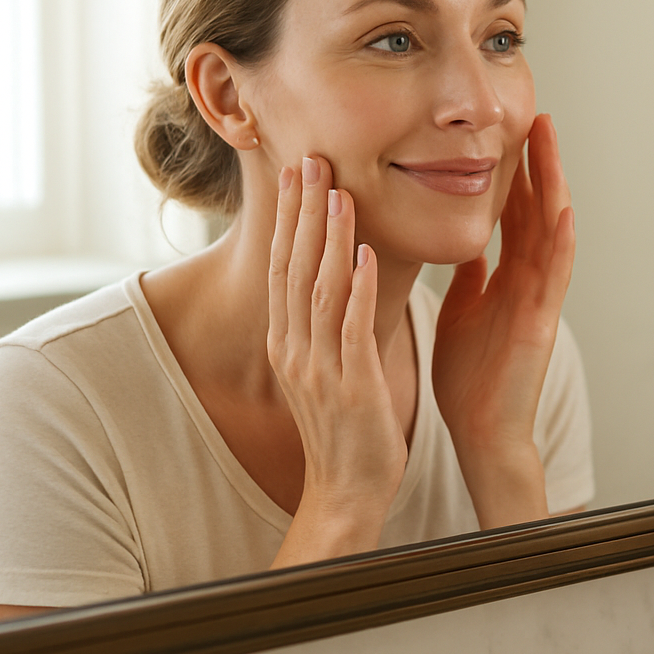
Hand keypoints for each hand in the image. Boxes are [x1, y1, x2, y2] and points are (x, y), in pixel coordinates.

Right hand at [267, 155, 406, 563]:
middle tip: (312, 160)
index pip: (286, 268)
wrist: (348, 493)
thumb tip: (334, 282)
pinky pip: (353, 329)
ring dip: (330, 239)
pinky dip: (359, 290)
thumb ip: (326, 327)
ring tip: (339, 193)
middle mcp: (296, 350)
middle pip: (295, 268)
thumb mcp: (326, 370)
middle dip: (303, 213)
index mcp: (290, 344)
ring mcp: (320, 369)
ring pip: (321, 291)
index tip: (298, 174)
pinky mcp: (351, 387)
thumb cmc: (347, 431)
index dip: (291, 219)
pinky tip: (367, 256)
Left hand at [432, 113, 575, 525]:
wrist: (480, 430)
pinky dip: (559, 240)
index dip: (515, 173)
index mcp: (508, 278)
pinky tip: (560, 207)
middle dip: (537, 164)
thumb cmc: (471, 379)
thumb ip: (470, 277)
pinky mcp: (542, 323)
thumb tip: (468, 243)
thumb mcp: (463, 312)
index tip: (510, 132)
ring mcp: (540, 300)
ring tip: (549, 141)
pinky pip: (554, 275)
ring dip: (553, 184)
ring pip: (551, 229)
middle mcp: (529, 281)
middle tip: (537, 116)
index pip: (514, 213)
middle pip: (537, 209)